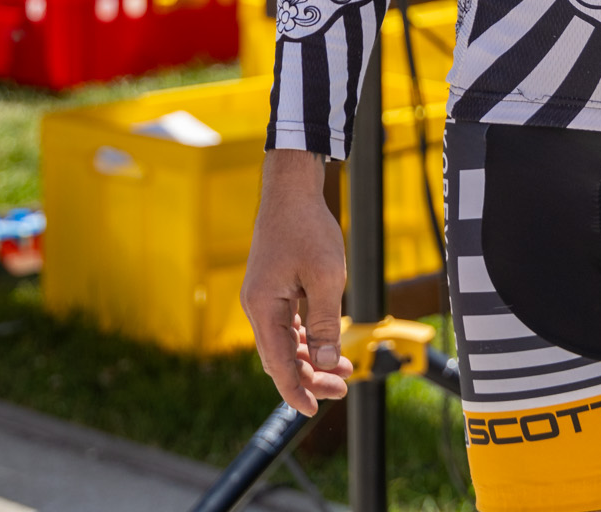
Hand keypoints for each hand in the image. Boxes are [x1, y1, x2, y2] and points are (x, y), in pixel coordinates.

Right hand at [241, 150, 352, 414]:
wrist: (291, 190)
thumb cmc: (308, 229)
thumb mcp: (326, 278)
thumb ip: (325, 322)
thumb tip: (325, 362)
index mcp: (263, 307)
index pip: (278, 363)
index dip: (296, 390)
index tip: (312, 411)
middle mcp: (257, 306)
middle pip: (281, 356)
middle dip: (310, 376)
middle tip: (342, 387)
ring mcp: (264, 297)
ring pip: (285, 342)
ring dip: (311, 358)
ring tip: (342, 370)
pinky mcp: (273, 288)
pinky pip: (287, 324)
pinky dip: (306, 338)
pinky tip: (327, 346)